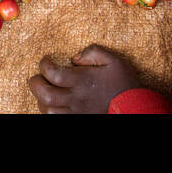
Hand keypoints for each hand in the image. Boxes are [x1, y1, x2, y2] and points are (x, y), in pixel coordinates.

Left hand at [28, 45, 142, 113]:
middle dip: (35, 84)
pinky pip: (57, 120)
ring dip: (41, 101)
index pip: (52, 73)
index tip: (46, 60)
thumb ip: (93, 52)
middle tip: (37, 78)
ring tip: (45, 93)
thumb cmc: (125, 83)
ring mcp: (76, 113)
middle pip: (45, 94)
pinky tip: (53, 106)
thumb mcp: (113, 60)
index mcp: (81, 81)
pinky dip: (50, 113)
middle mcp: (76, 98)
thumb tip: (75, 57)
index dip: (43, 65)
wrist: (136, 108)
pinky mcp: (79, 120)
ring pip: (48, 111)